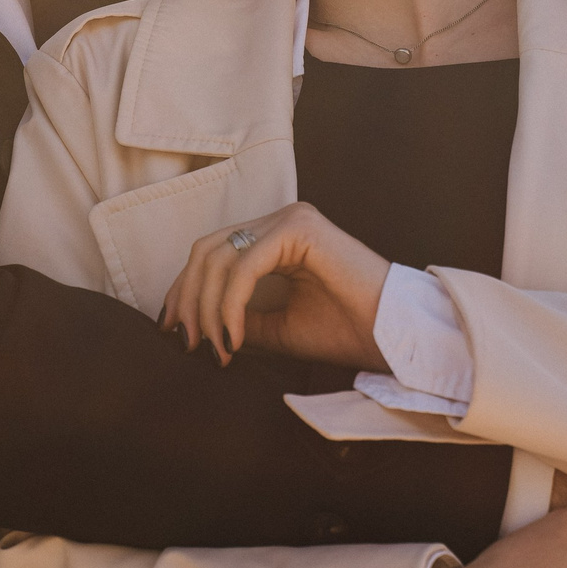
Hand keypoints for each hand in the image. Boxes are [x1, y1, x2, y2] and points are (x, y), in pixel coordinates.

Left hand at [160, 202, 389, 369]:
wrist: (393, 338)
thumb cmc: (346, 331)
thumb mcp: (278, 327)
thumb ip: (241, 319)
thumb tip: (198, 329)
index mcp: (275, 237)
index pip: (211, 255)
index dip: (185, 292)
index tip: (173, 332)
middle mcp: (280, 220)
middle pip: (206, 252)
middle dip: (188, 300)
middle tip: (186, 344)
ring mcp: (290, 219)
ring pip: (219, 258)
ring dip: (207, 308)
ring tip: (215, 348)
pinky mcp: (300, 228)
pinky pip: (245, 266)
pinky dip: (230, 304)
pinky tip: (233, 338)